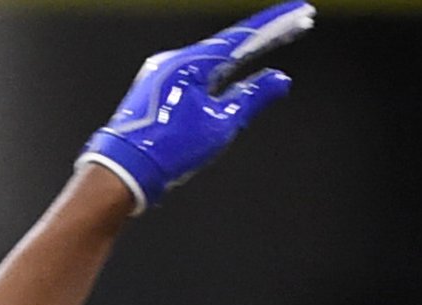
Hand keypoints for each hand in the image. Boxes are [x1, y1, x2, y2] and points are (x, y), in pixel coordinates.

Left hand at [78, 2, 314, 214]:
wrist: (122, 171)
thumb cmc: (167, 150)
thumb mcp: (220, 125)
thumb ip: (252, 97)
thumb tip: (279, 79)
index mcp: (191, 63)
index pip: (242, 37)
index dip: (274, 25)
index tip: (299, 13)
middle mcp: (174, 60)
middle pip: (228, 44)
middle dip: (263, 36)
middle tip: (295, 24)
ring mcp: (162, 72)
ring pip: (211, 58)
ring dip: (242, 53)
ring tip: (272, 42)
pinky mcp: (155, 88)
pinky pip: (195, 72)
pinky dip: (218, 70)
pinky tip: (232, 70)